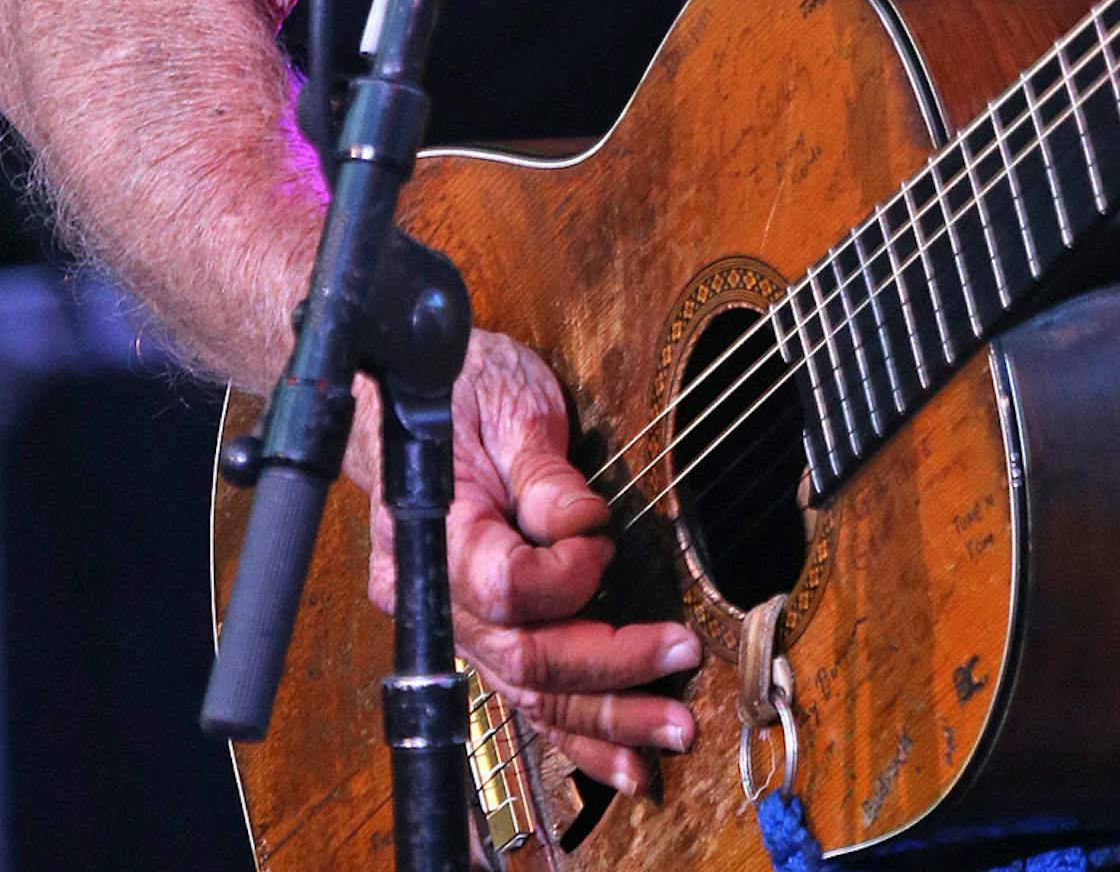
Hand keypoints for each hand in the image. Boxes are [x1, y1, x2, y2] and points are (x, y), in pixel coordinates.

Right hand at [350, 328, 700, 799]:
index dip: (566, 574)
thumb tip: (584, 525)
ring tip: (671, 727)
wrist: (409, 400)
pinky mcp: (479, 629)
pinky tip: (622, 758)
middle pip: (524, 657)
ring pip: (528, 692)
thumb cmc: (462, 389)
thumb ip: (544, 473)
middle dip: (609, 669)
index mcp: (436, 532)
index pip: (505, 586)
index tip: (603, 534)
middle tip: (681, 657)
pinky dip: (575, 730)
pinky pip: (525, 693)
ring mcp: (452, 621)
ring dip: (604, 717)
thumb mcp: (510, 402)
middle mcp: (434, 594)